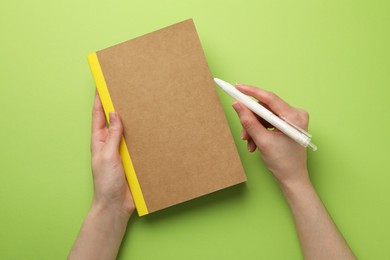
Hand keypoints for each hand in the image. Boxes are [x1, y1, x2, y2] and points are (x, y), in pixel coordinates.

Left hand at [91, 92, 134, 215]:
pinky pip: (139, 143)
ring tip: (141, 105)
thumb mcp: (108, 155)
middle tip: (126, 89)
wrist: (116, 205)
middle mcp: (111, 142)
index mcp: (99, 140)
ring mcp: (122, 150)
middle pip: (115, 119)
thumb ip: (112, 135)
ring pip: (129, 130)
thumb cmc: (106, 183)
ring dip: (134, 120)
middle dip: (118, 104)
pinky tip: (152, 128)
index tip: (102, 84)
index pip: (99, 114)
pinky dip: (144, 135)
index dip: (100, 99)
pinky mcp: (134, 158)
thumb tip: (115, 114)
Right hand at [232, 84, 309, 186]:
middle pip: (265, 108)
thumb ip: (249, 122)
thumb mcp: (262, 141)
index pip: (270, 98)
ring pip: (264, 116)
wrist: (292, 178)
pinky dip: (258, 131)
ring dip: (253, 128)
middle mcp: (295, 115)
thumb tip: (237, 105)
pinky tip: (255, 143)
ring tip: (250, 143)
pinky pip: (267, 122)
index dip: (251, 93)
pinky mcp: (287, 125)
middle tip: (243, 133)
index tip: (237, 88)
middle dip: (251, 120)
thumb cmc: (283, 163)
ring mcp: (291, 120)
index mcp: (294, 117)